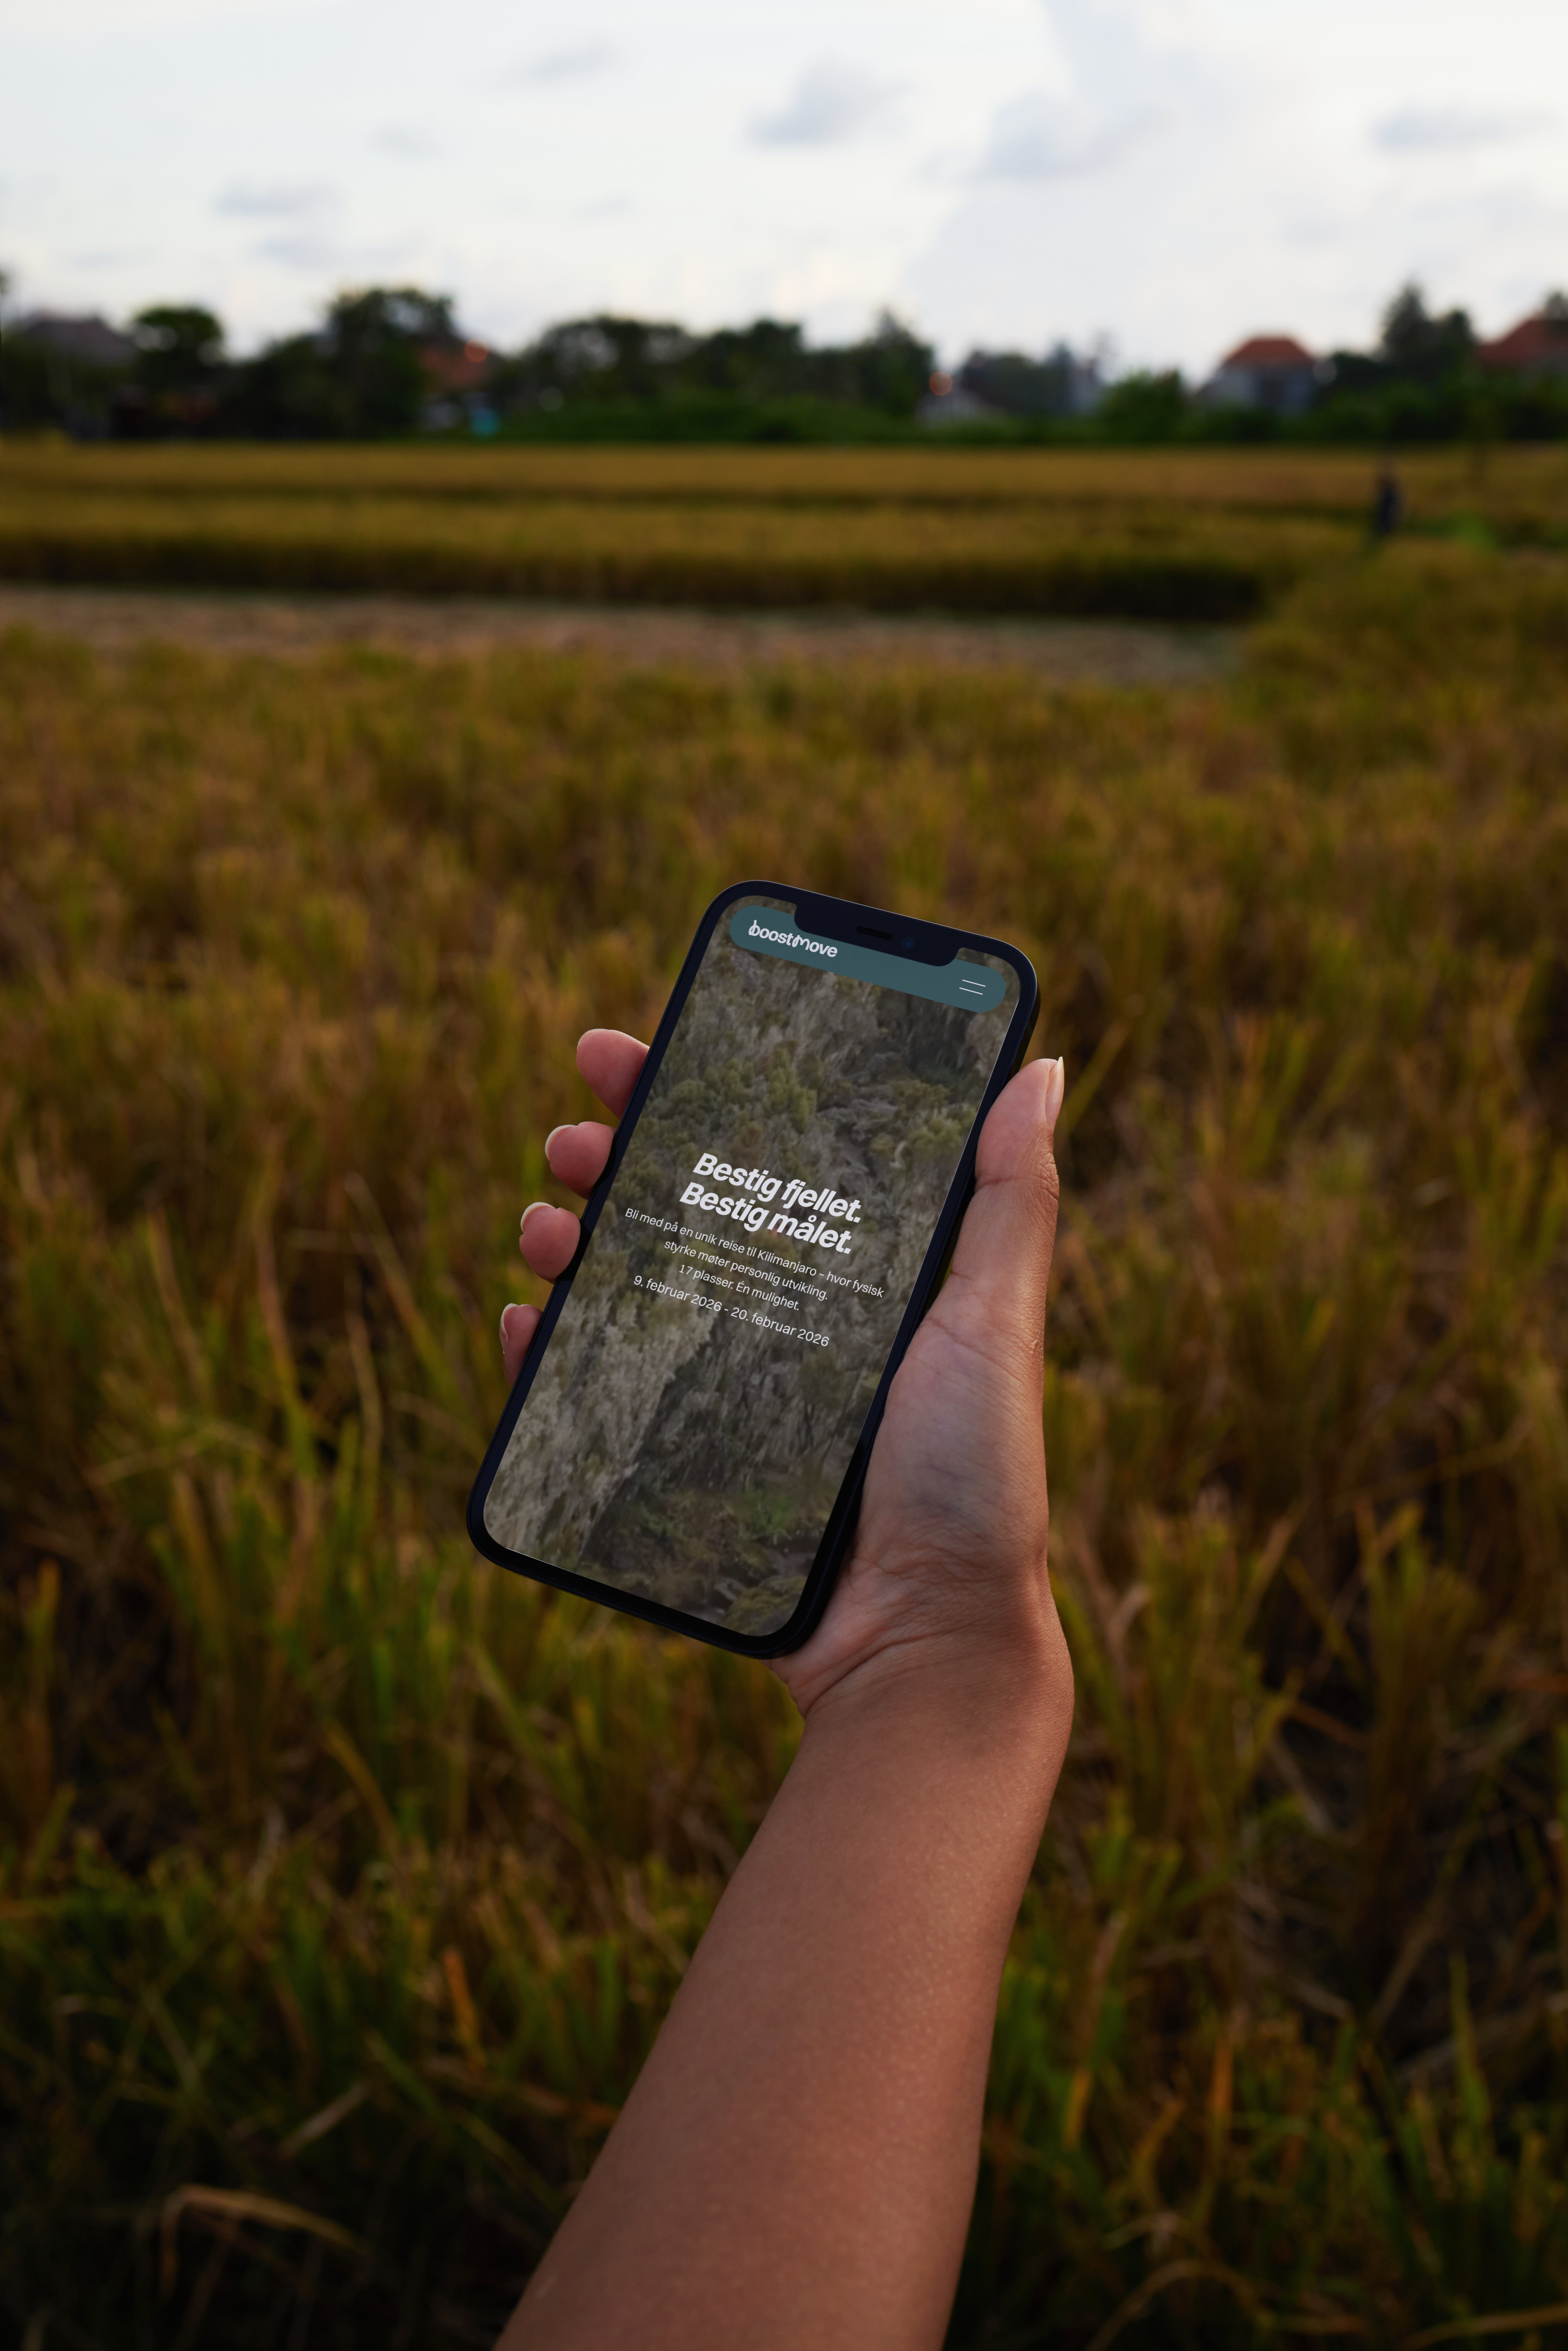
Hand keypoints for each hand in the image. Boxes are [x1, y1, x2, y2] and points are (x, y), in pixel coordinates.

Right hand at [502, 1030, 1070, 1726]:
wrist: (923, 1633)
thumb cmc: (976, 1477)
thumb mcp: (998, 1323)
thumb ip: (1012, 1203)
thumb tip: (1040, 1067)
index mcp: (851, 1272)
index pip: (765, 1151)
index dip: (698, 1089)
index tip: (638, 1045)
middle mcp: (785, 1318)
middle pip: (681, 1204)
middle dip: (616, 1151)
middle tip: (571, 1130)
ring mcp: (725, 1390)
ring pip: (626, 1286)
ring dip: (572, 1236)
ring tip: (546, 1220)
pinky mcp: (679, 1461)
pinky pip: (592, 1391)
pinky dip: (548, 1348)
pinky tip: (526, 1315)